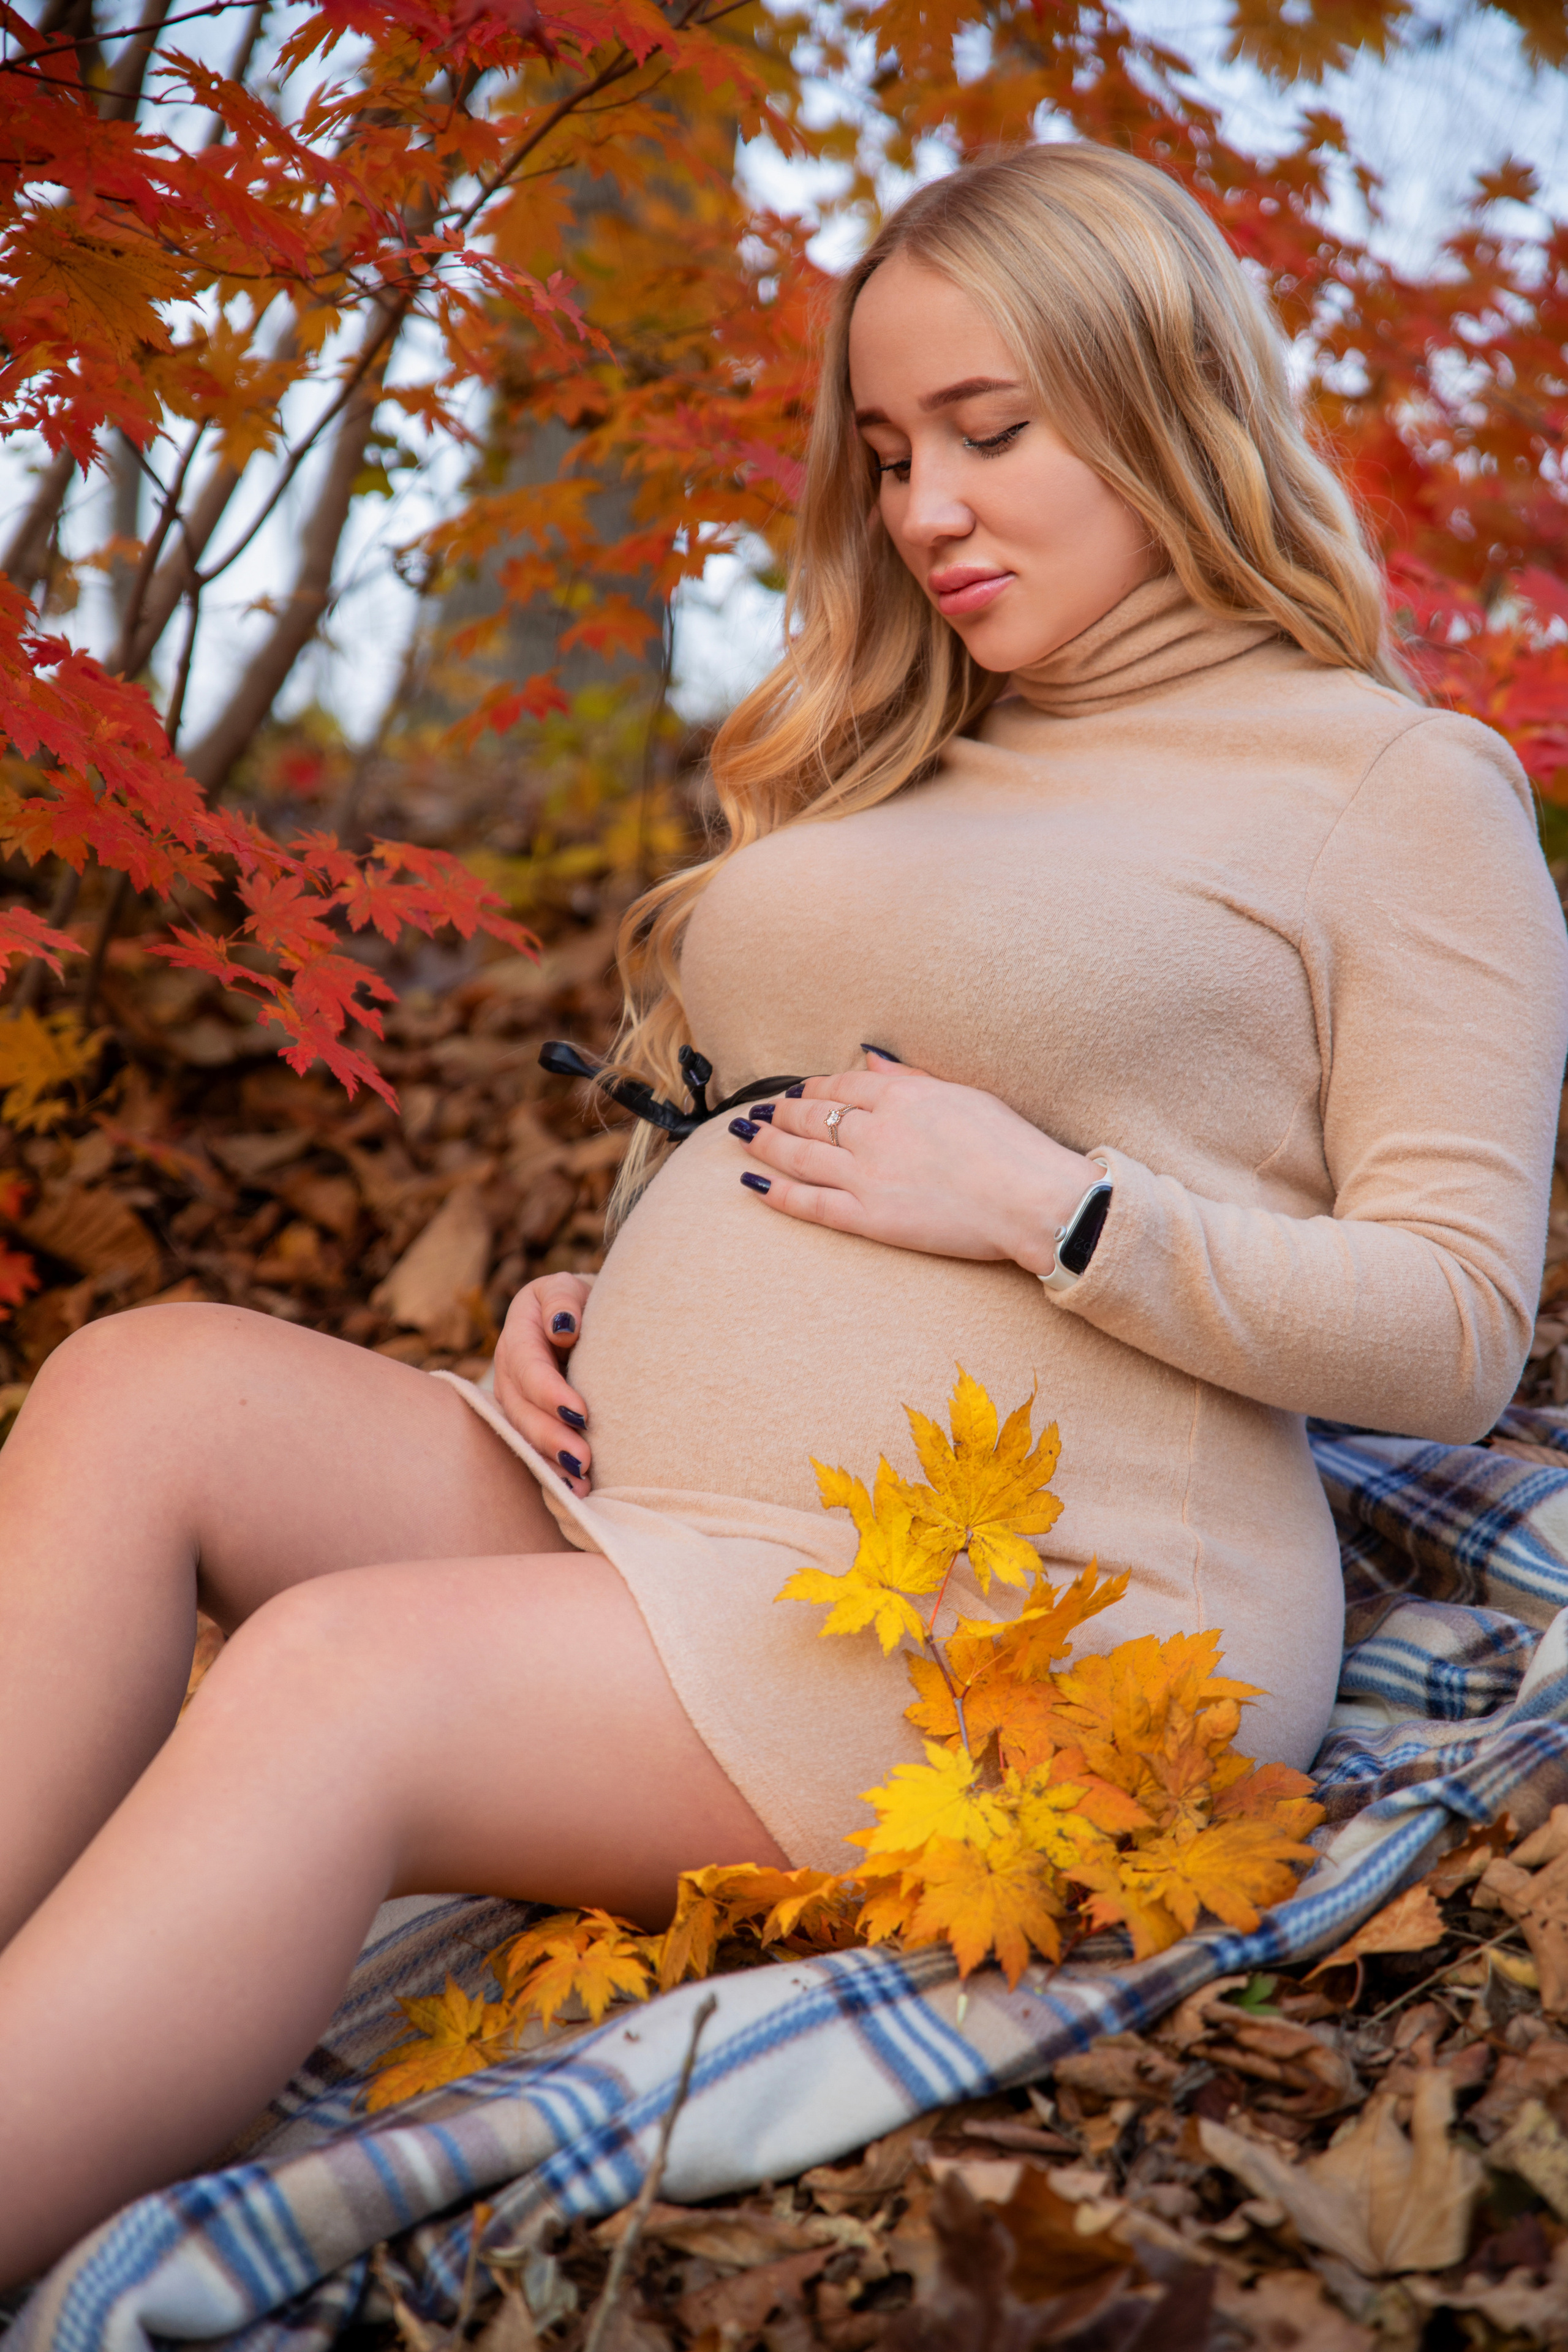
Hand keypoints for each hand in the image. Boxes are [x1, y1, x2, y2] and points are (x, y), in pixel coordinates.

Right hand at [493, 1272, 596, 1494]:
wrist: (591, 1314)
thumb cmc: (588, 1299)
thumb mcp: (575, 1288)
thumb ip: (564, 1301)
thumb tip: (563, 1329)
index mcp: (520, 1328)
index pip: (527, 1364)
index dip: (549, 1391)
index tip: (582, 1414)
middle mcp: (510, 1365)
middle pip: (520, 1406)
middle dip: (549, 1436)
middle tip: (582, 1460)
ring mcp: (515, 1394)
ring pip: (522, 1431)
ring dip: (548, 1461)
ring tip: (578, 1485)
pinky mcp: (528, 1417)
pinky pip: (532, 1444)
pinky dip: (551, 1469)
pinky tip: (573, 1490)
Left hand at [727, 1053, 1099, 1277]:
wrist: (1031, 1199)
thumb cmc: (1010, 1146)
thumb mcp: (962, 1094)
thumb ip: (909, 1078)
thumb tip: (869, 1059)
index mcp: (900, 1097)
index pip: (841, 1088)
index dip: (814, 1090)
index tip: (798, 1092)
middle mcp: (874, 1131)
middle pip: (812, 1118)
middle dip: (780, 1114)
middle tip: (759, 1113)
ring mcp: (867, 1175)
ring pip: (801, 1155)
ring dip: (767, 1144)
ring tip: (744, 1137)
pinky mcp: (869, 1217)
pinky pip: (811, 1203)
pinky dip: (779, 1192)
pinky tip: (755, 1183)